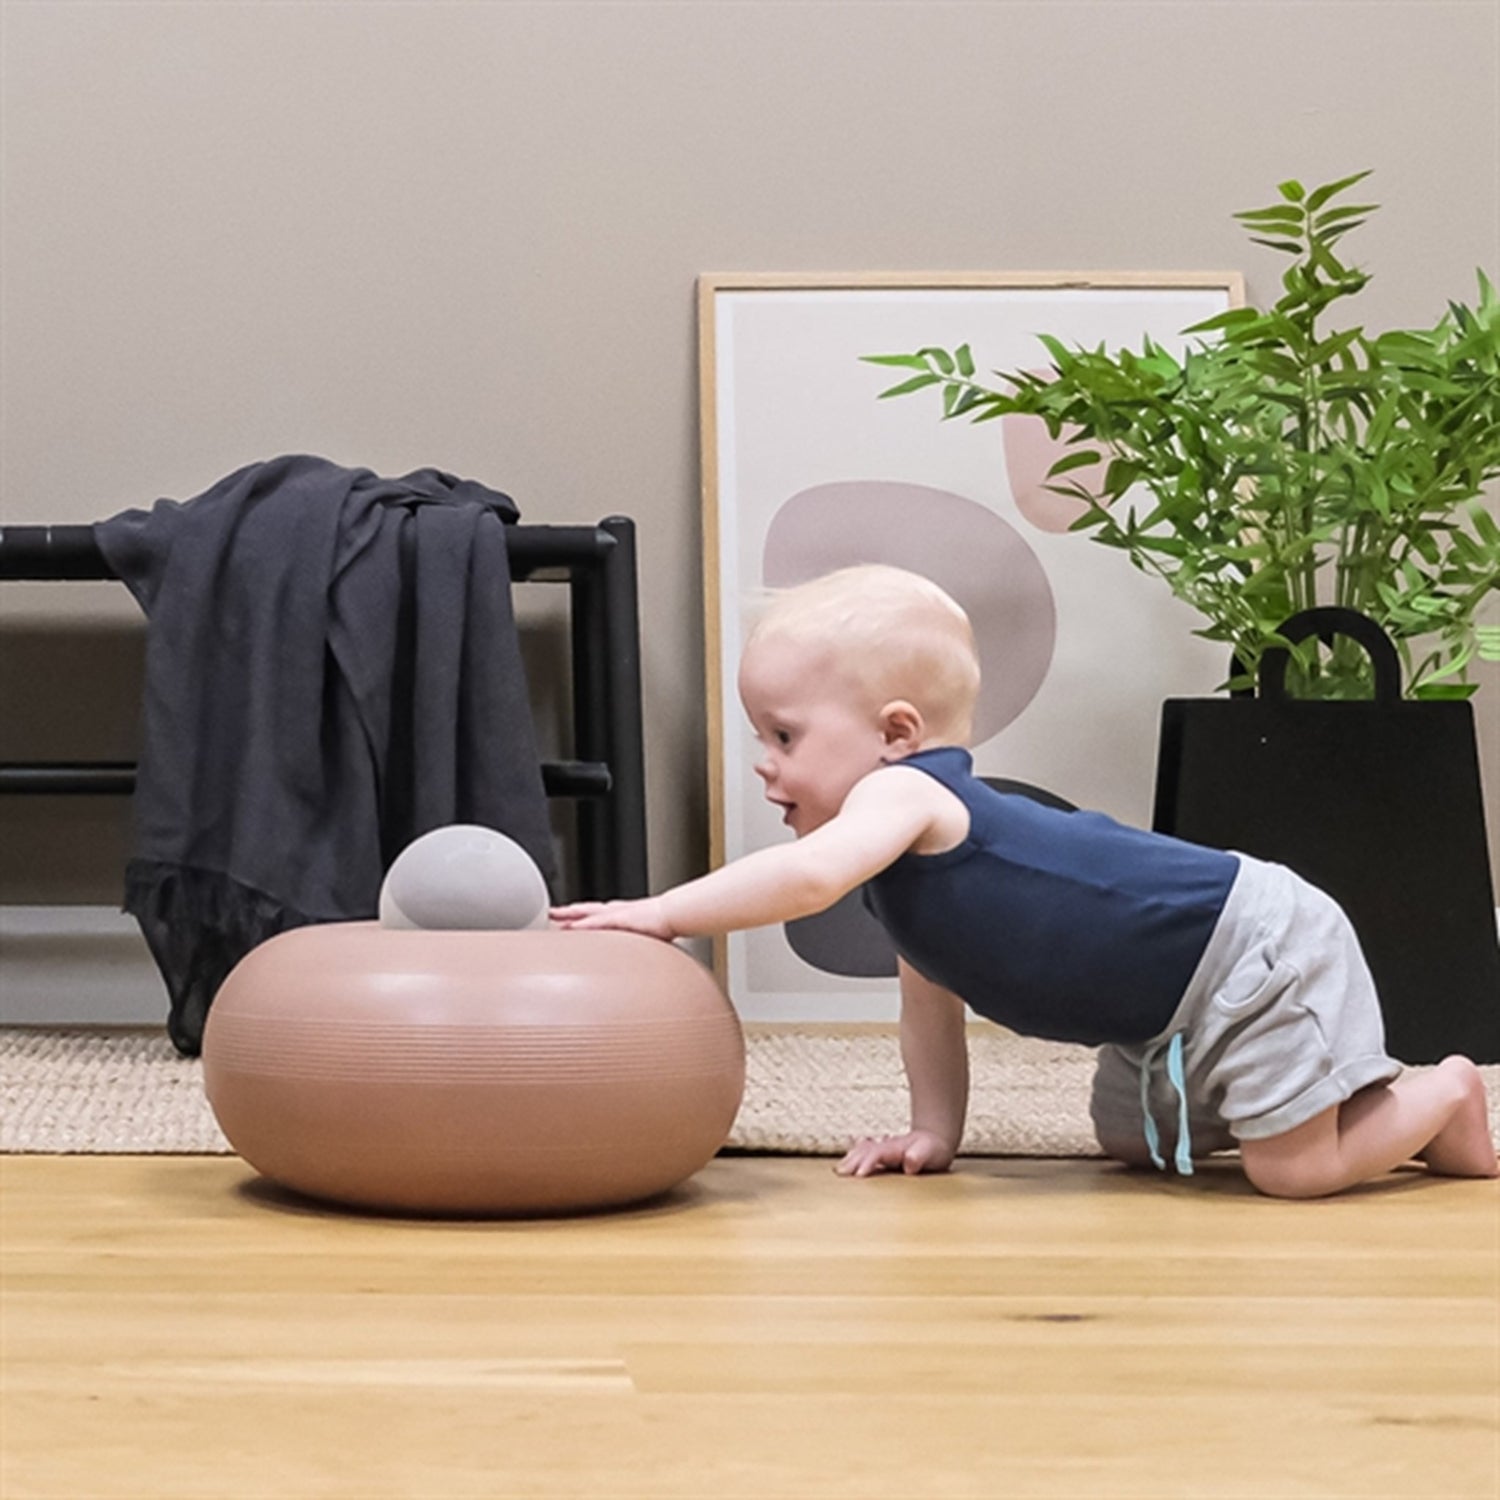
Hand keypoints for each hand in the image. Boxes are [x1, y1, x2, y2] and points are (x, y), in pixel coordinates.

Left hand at [548, 897, 675, 940]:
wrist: (674, 915)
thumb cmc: (664, 924)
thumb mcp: (644, 935)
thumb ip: (634, 944)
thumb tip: (634, 956)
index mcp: (620, 915)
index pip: (594, 914)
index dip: (578, 915)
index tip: (565, 919)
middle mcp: (615, 912)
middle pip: (585, 910)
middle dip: (567, 912)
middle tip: (550, 913)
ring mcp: (616, 914)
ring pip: (587, 913)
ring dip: (570, 915)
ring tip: (554, 917)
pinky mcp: (621, 918)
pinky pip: (597, 922)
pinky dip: (583, 924)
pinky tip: (572, 927)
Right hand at [835, 1129, 955, 1177]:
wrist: (935, 1139)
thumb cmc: (933, 1149)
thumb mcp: (931, 1152)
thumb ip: (919, 1156)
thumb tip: (908, 1162)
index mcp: (895, 1147)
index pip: (877, 1153)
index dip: (867, 1162)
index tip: (859, 1175)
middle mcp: (886, 1146)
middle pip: (864, 1151)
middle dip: (852, 1161)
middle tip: (840, 1173)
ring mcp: (883, 1149)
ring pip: (862, 1150)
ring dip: (850, 1159)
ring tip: (839, 1170)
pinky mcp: (882, 1154)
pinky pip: (864, 1152)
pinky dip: (853, 1155)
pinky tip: (846, 1160)